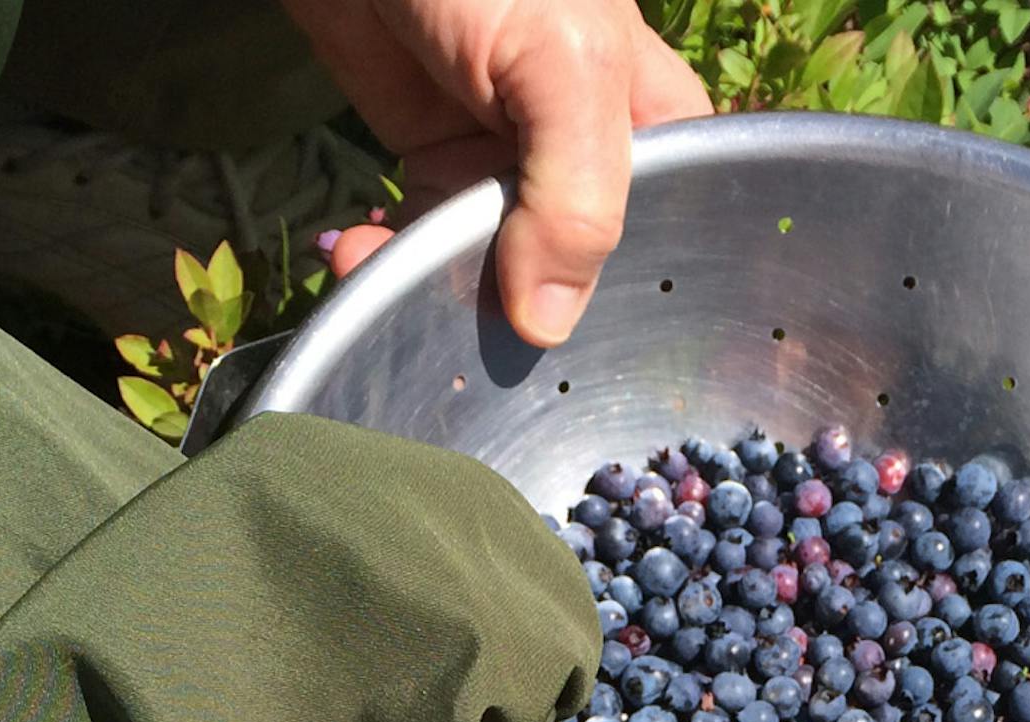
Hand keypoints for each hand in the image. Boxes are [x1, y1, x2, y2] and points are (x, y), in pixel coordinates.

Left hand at [283, 0, 711, 343]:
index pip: (674, 247)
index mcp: (658, 134)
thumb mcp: (562, 61)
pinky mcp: (434, 163)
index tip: (572, 352)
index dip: (630, 306)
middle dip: (518, 316)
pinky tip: (356, 254)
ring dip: (434, 295)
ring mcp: (510, 167)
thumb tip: (549, 327)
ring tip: (380, 282)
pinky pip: (424, 245)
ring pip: (492, 274)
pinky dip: (386, 263)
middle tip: (461, 336)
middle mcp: (591, 161)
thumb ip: (576, 197)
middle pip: (576, 277)